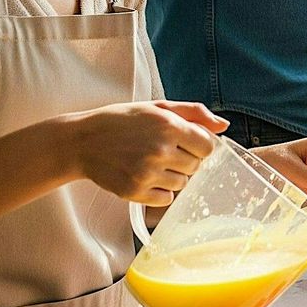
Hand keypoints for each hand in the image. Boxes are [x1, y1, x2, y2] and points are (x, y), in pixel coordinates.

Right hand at [65, 100, 227, 206]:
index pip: (208, 146)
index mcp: (169, 125)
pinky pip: (166, 199)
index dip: (200, 145)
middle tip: (165, 152)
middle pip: (196, 166)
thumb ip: (194, 113)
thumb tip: (224, 126)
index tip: (186, 143)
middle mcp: (160, 150)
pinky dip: (161, 192)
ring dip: (174, 176)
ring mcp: (146, 173)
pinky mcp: (134, 191)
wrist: (82, 141)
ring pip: (183, 184)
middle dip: (186, 160)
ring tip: (153, 163)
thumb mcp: (158, 107)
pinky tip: (147, 177)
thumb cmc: (123, 121)